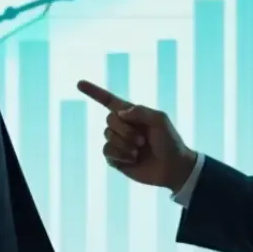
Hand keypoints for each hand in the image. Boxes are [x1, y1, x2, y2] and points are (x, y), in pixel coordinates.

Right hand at [77, 80, 195, 191]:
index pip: (108, 100)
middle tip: (142, 140)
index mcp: (132, 114)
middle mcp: (122, 126)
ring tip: (139, 151)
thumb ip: (140, 111)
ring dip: (124, 143)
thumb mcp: (160, 120)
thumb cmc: (170, 141)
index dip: (93, 92)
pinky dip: (120, 154)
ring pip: (107, 136)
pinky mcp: (116, 159)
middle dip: (125, 130)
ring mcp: (118, 142)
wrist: (173, 168)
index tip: (79, 83)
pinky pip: (107, 151)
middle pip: (109, 119)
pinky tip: (132, 159)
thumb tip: (119, 113)